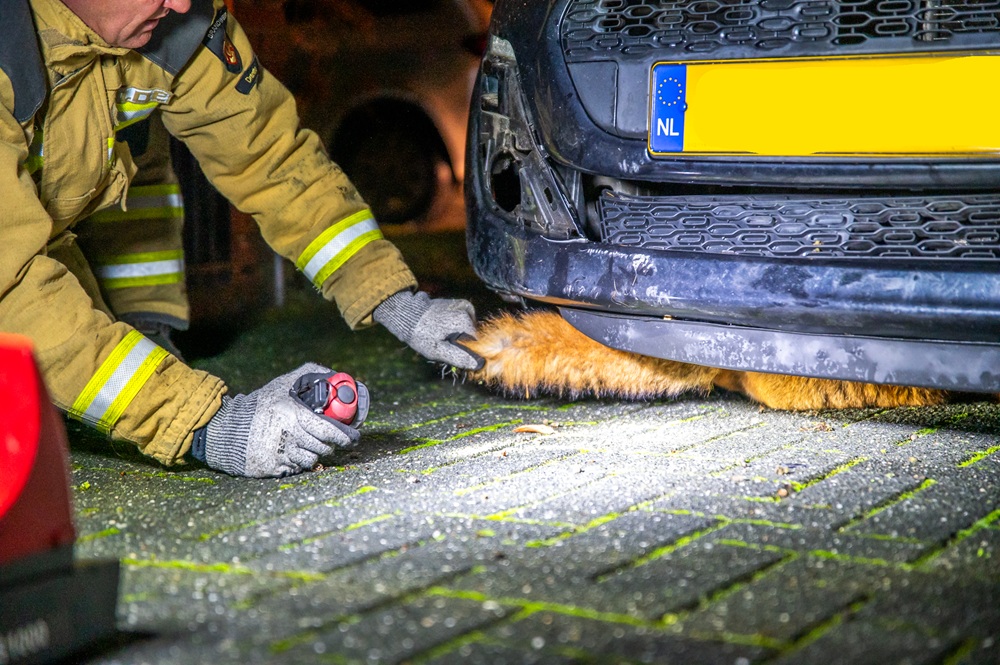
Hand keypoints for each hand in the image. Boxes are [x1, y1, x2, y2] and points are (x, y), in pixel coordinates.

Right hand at [191, 363, 359, 477]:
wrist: (229, 429)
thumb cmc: (261, 404)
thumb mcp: (283, 384)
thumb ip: (309, 375)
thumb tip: (335, 375)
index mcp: (293, 413)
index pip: (328, 430)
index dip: (344, 436)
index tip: (353, 438)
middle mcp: (288, 434)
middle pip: (323, 447)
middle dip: (332, 445)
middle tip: (335, 442)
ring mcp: (281, 453)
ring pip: (312, 460)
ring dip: (317, 454)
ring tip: (313, 445)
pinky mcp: (273, 467)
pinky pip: (298, 468)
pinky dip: (301, 462)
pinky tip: (297, 452)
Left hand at [373, 290, 483, 369]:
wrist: (405, 313)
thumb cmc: (420, 334)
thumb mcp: (438, 350)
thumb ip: (459, 357)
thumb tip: (478, 364)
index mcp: (464, 321)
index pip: (475, 342)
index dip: (465, 350)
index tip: (451, 351)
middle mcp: (465, 310)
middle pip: (471, 332)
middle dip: (461, 340)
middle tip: (443, 343)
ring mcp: (459, 304)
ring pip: (468, 324)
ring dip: (459, 331)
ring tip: (442, 335)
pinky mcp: (454, 302)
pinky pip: (463, 316)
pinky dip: (458, 322)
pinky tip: (445, 327)